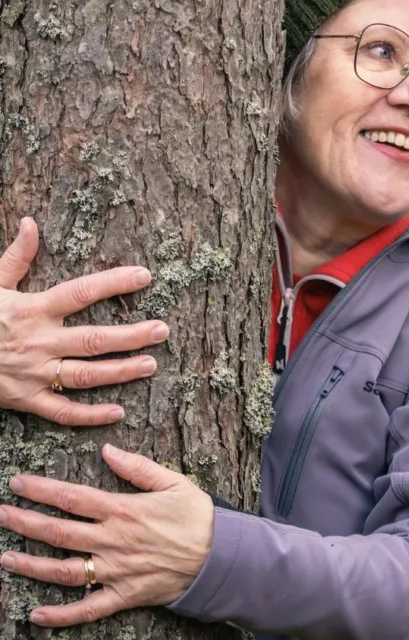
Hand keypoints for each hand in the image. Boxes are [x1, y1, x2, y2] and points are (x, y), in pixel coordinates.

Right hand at [0, 217, 169, 424]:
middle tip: (162, 330)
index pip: (82, 292)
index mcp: (33, 309)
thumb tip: (31, 224)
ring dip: (120, 371)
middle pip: (93, 339)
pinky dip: (88, 415)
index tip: (145, 276)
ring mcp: (34, 373)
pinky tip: (117, 412)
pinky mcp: (26, 400)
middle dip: (131, 335)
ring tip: (150, 364)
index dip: (115, 283)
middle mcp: (38, 342)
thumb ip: (16, 257)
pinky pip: (61, 411)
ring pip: (85, 375)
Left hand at [0, 444, 214, 625]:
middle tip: (1, 514)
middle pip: (58, 532)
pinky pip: (86, 610)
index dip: (42, 490)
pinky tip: (34, 615)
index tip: (19, 483)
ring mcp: (115, 571)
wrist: (219, 556)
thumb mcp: (173, 482)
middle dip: (24, 523)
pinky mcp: (123, 596)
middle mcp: (113, 541)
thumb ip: (138, 467)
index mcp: (123, 510)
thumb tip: (107, 450)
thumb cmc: (197, 516)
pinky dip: (59, 616)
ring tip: (5, 558)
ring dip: (30, 565)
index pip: (73, 498)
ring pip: (63, 571)